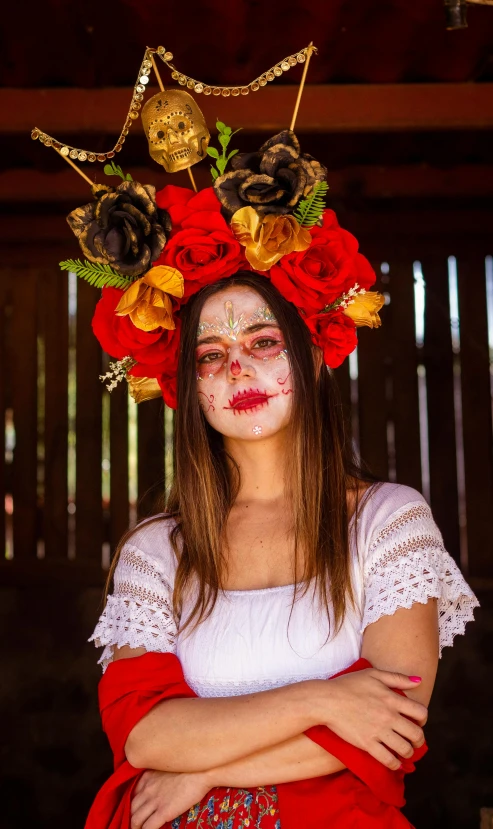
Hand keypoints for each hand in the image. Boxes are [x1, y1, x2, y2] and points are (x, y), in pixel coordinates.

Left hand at [130, 769, 211, 828]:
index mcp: (147, 777)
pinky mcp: (164, 812)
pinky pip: (148, 827)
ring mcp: (154, 801)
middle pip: (130, 807)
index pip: (131, 794)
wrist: (202, 771)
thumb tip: (158, 786)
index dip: (131, 804)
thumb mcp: (167, 767)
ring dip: (135, 827)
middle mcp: (147, 789)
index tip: (135, 810)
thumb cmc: (189, 767)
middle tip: (135, 824)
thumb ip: (158, 776)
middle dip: (130, 817)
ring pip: (135, 819)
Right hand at [312, 669, 427, 769]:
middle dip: (419, 739)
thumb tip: (419, 681)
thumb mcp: (373, 674)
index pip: (421, 712)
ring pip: (405, 749)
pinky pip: (388, 760)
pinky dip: (395, 764)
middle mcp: (388, 716)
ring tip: (404, 750)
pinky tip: (394, 761)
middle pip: (416, 734)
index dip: (423, 719)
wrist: (326, 700)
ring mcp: (378, 731)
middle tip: (414, 740)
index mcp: (392, 699)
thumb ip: (397, 678)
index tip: (417, 721)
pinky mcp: (367, 744)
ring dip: (408, 752)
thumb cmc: (348, 684)